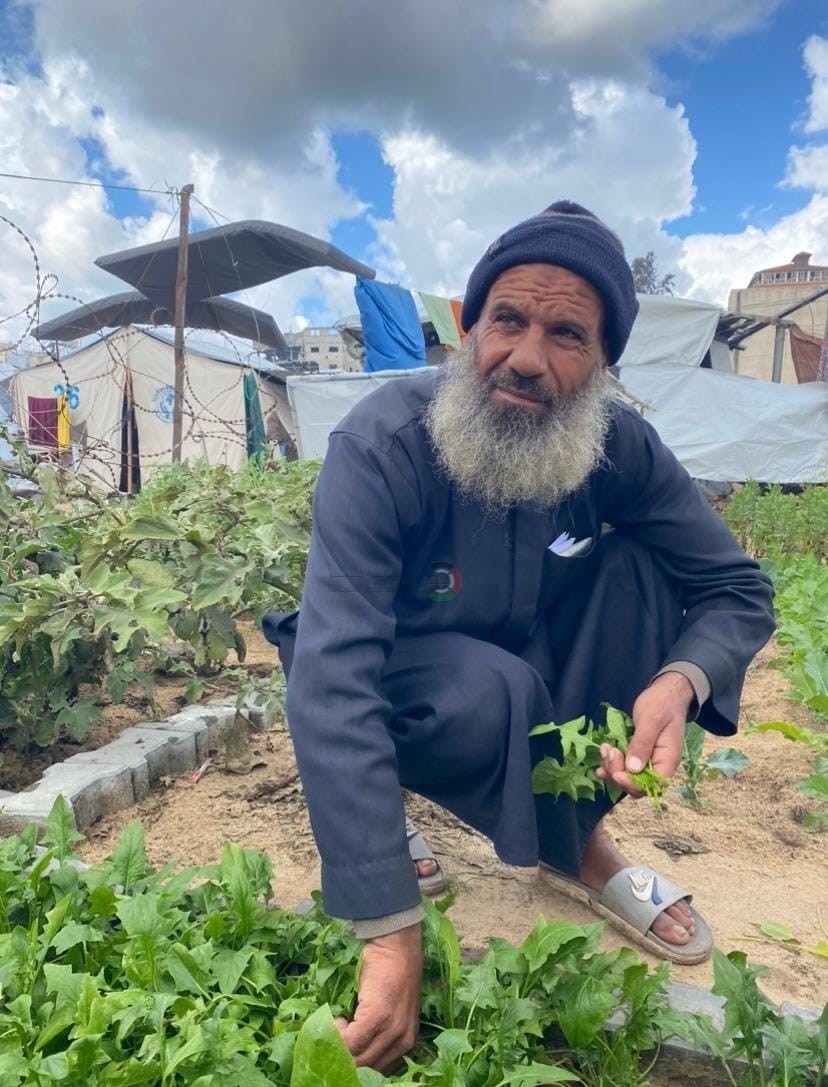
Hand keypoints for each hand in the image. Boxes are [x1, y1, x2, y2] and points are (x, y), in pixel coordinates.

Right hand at [335, 923, 422, 1071]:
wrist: (397, 946)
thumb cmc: (391, 974)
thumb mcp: (393, 1011)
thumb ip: (380, 1034)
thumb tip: (353, 1051)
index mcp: (406, 1042)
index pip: (378, 1071)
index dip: (357, 1066)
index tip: (343, 1054)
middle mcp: (403, 1041)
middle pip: (367, 1069)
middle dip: (346, 1060)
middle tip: (333, 1044)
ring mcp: (392, 1030)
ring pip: (357, 1059)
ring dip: (341, 1046)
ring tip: (339, 1026)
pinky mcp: (378, 1016)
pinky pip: (351, 1041)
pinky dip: (338, 1033)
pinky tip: (339, 1018)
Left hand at [596, 672, 693, 797]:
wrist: (666, 692)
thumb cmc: (662, 703)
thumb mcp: (652, 720)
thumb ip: (642, 744)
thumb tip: (633, 769)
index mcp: (668, 760)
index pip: (652, 786)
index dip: (632, 784)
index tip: (616, 773)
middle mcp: (658, 765)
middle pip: (636, 785)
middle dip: (617, 773)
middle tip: (608, 751)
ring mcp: (647, 760)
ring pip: (626, 777)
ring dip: (611, 767)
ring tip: (605, 748)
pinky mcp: (637, 753)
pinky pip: (623, 766)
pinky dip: (611, 763)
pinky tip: (603, 753)